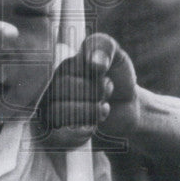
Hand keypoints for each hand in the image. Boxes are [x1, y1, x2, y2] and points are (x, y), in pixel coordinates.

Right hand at [35, 33, 138, 149]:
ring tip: (102, 105)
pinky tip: (96, 122)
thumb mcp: (114, 53)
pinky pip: (59, 135)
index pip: (64, 67)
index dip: (89, 72)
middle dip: (93, 91)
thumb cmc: (116, 75)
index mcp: (60, 66)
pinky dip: (84, 129)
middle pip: (62, 89)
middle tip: (106, 89)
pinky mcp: (58, 132)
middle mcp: (51, 86)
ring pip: (59, 112)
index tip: (103, 71)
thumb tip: (93, 64)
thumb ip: (103, 45)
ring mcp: (52, 110)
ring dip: (90, 110)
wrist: (128, 105)